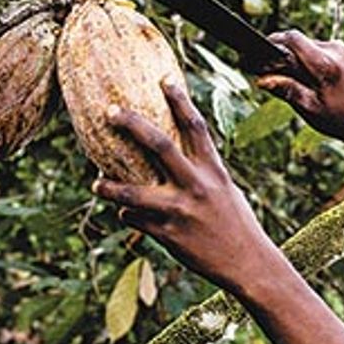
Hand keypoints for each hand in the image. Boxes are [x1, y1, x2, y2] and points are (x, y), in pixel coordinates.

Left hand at [93, 80, 278, 293]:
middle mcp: (196, 186)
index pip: (195, 127)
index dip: (180, 100)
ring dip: (111, 188)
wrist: (247, 264)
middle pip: (159, 145)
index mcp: (213, 171)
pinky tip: (124, 213)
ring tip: (96, 183)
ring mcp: (180, 211)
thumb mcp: (223, 190)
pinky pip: (137, 221)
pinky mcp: (168, 236)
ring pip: (134, 193)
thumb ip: (200, 171)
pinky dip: (128, 215)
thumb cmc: (235, 223)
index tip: (164, 79)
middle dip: (132, 125)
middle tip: (109, 110)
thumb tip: (172, 156)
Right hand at [257, 31, 343, 151]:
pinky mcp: (339, 49)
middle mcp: (334, 51)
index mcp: (326, 65)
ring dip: (291, 58)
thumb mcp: (309, 109)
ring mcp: (338, 48)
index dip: (271, 43)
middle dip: (279, 55)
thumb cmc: (336, 119)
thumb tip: (261, 79)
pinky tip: (301, 76)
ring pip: (302, 44)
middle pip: (295, 42)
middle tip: (265, 73)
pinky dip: (302, 59)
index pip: (293, 39)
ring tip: (285, 78)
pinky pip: (311, 48)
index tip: (256, 55)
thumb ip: (286, 90)